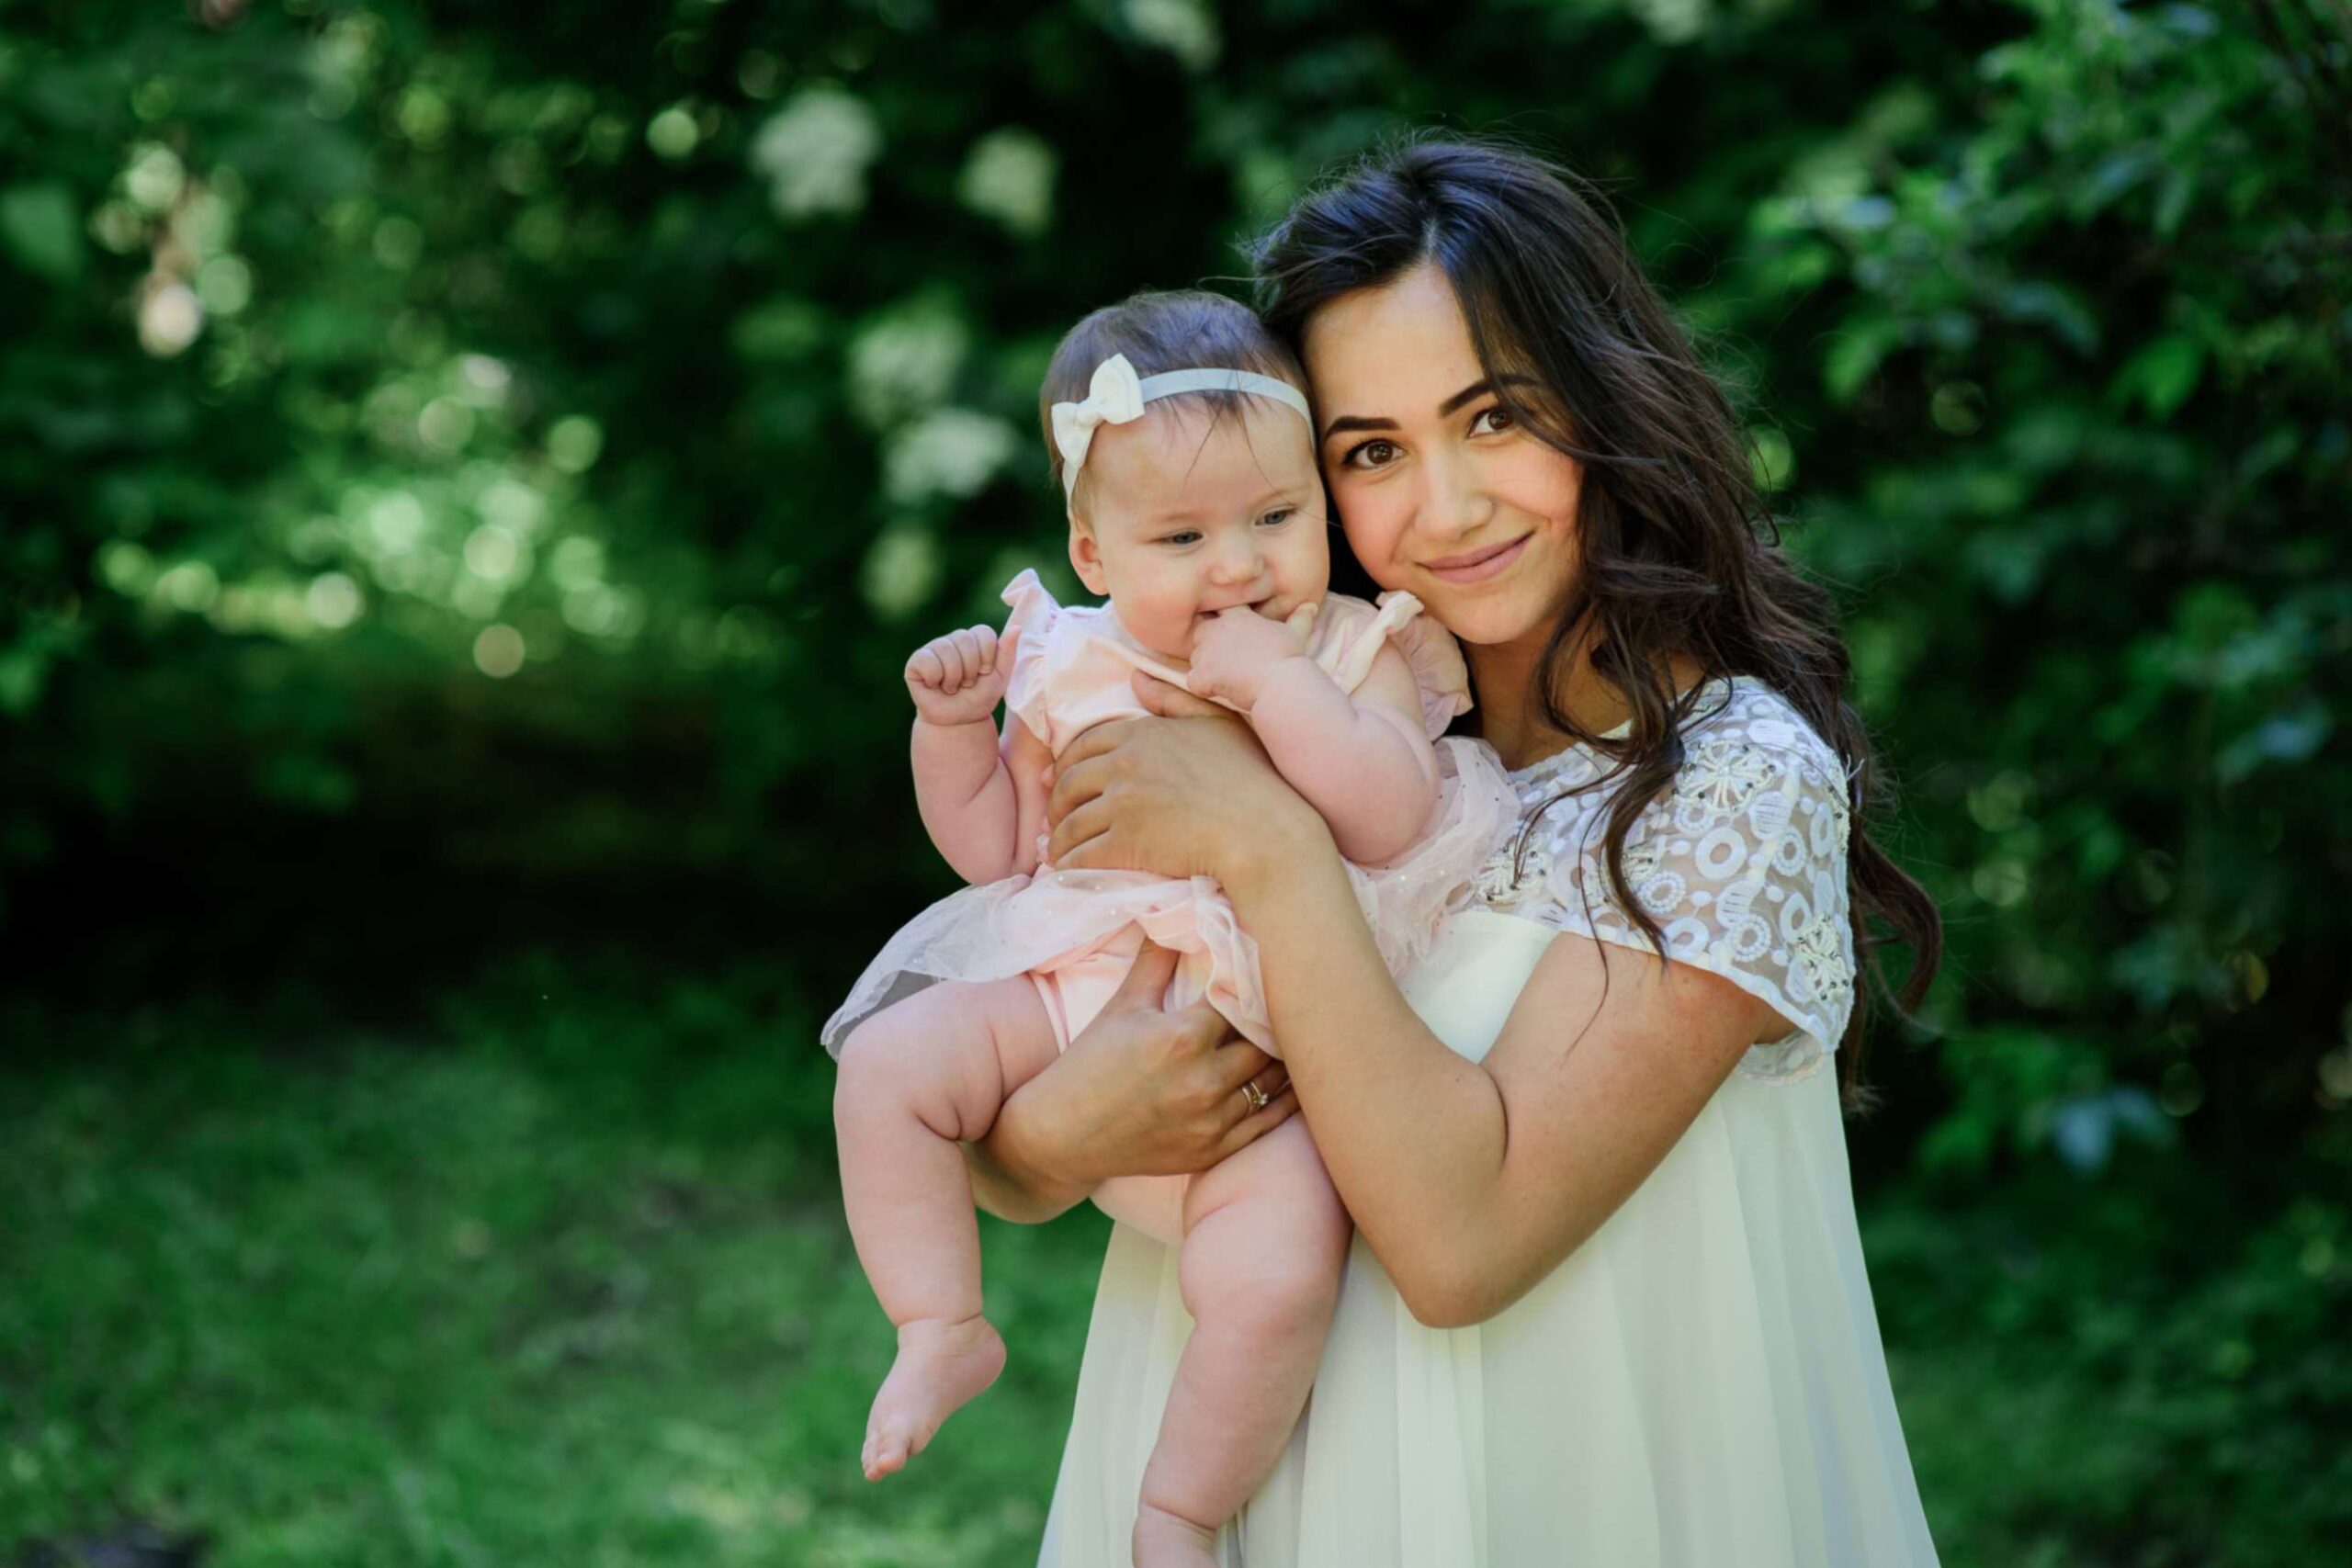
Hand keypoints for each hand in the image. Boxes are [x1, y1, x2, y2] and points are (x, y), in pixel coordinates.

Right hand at [904, 623, 1020, 726]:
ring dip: (953, 677)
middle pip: (964, 639)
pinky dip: (935, 678)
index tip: (985, 673)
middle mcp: (953, 640)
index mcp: (975, 640)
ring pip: (945, 649)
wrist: (958, 721)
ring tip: (952, 687)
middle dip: (970, 668)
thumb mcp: (1000, 678)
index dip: (987, 656)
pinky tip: (935, 685)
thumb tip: (1017, 627)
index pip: (983, 632)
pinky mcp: (916, 661)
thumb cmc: (979, 698)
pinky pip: (926, 660)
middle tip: (967, 684)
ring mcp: (934, 648)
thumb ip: (1007, 652)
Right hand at [991, 940, 1295, 1186]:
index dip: (1256, 982)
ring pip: (1275, 1082)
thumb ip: (1156, 960)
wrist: (1063, 1135)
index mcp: (1182, 1038)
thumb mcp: (1123, 1006)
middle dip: (1277, 1020)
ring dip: (1287, 1058)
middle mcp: (1203, 1081)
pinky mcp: (1214, 1150)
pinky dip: (1286, 1100)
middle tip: (1292, 1000)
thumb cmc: (1089, 1064)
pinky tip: (1297, 1080)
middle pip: (1267, 1041)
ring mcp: (1212, 1121)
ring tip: (1300, 1035)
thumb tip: (1170, 908)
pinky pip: (1269, 1122)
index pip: (1242, 999)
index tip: (1268, 968)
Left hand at [1043, 679, 1329, 884]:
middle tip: (1058, 818)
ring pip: (1070, 822)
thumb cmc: (1250, 775)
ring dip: (1058, 837)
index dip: (1068, 765)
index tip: (1063, 781)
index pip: (1083, 745)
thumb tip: (1135, 677)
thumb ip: (1173, 698)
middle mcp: (1123, 765)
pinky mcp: (1125, 844)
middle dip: (1057, 802)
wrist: (1263, 831)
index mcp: (1141, 733)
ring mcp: (1122, 805)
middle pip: (1068, 782)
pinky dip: (1067, 863)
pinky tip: (1068, 870)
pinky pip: (1081, 854)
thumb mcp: (1216, 722)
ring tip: (1059, 849)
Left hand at [1185, 601, 1318, 710]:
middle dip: (1209, 644)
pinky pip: (1193, 681)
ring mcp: (1208, 651)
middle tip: (1227, 661)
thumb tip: (1311, 606)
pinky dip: (1202, 688)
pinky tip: (1218, 692)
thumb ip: (1301, 617)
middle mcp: (1218, 629)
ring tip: (1227, 679)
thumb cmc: (1289, 657)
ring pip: (1196, 658)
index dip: (1221, 622)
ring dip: (1206, 667)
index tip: (1231, 636)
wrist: (1280, 682)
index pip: (1219, 609)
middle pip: (1201, 632)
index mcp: (1238, 617)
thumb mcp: (1297, 633)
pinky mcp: (1203, 674)